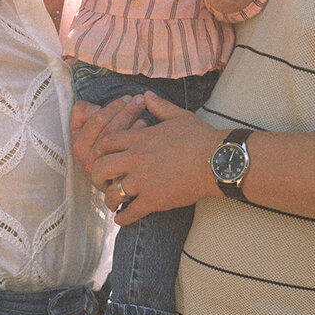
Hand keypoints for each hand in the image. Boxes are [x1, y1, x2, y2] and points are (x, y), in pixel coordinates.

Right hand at [70, 94, 144, 179]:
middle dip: (126, 110)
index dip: (113, 107)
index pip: (96, 119)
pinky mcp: (113, 177)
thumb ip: (81, 114)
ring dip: (131, 119)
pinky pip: (127, 152)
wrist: (105, 183)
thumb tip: (94, 107)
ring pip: (118, 138)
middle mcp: (86, 156)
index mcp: (77, 142)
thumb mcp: (81, 131)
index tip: (126, 98)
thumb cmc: (95, 150)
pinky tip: (145, 126)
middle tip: (139, 99)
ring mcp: (100, 168)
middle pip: (109, 128)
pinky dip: (137, 135)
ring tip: (142, 108)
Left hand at [89, 92, 223, 224]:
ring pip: (113, 192)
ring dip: (109, 198)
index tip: (103, 157)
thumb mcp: (178, 116)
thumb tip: (146, 95)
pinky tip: (121, 219)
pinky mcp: (153, 200)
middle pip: (102, 167)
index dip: (102, 151)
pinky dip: (123, 217)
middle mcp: (136, 159)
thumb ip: (159, 106)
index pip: (107, 142)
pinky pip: (130, 212)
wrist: (217, 161)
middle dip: (98, 175)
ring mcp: (143, 181)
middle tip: (101, 180)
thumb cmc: (200, 137)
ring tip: (112, 202)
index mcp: (141, 138)